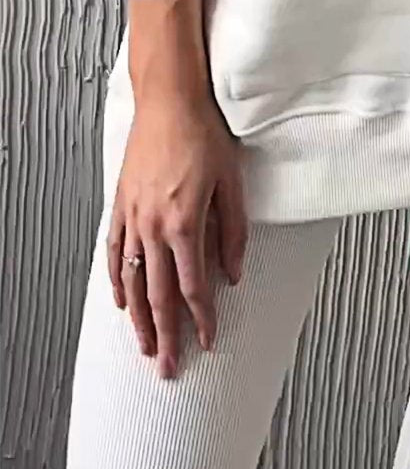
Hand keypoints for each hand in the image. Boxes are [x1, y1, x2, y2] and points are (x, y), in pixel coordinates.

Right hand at [106, 0, 246, 378]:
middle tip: (167, 368)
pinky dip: (117, 280)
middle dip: (166, 335)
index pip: (194, 288)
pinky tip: (120, 299)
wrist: (169, 99)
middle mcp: (155, 228)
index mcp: (186, 224)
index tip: (209, 342)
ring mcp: (133, 218)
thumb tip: (234, 274)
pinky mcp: (121, 205)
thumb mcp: (233, 182)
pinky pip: (115, 252)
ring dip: (138, 318)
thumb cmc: (205, 134)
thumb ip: (234, 232)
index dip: (203, 320)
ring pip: (133, 281)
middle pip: (160, 295)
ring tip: (144, 347)